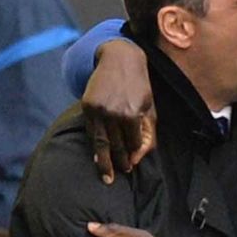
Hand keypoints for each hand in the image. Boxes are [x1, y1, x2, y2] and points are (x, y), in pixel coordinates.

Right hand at [83, 40, 156, 183]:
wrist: (120, 59)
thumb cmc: (139, 86)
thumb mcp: (149, 106)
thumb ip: (147, 132)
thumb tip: (138, 156)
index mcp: (133, 113)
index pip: (133, 142)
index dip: (133, 154)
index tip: (131, 165)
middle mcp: (115, 113)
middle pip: (117, 145)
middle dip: (119, 162)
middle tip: (119, 174)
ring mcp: (99, 109)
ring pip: (101, 142)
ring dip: (104, 162)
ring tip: (107, 177)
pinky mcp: (87, 105)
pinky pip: (91, 131)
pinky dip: (94, 145)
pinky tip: (96, 156)